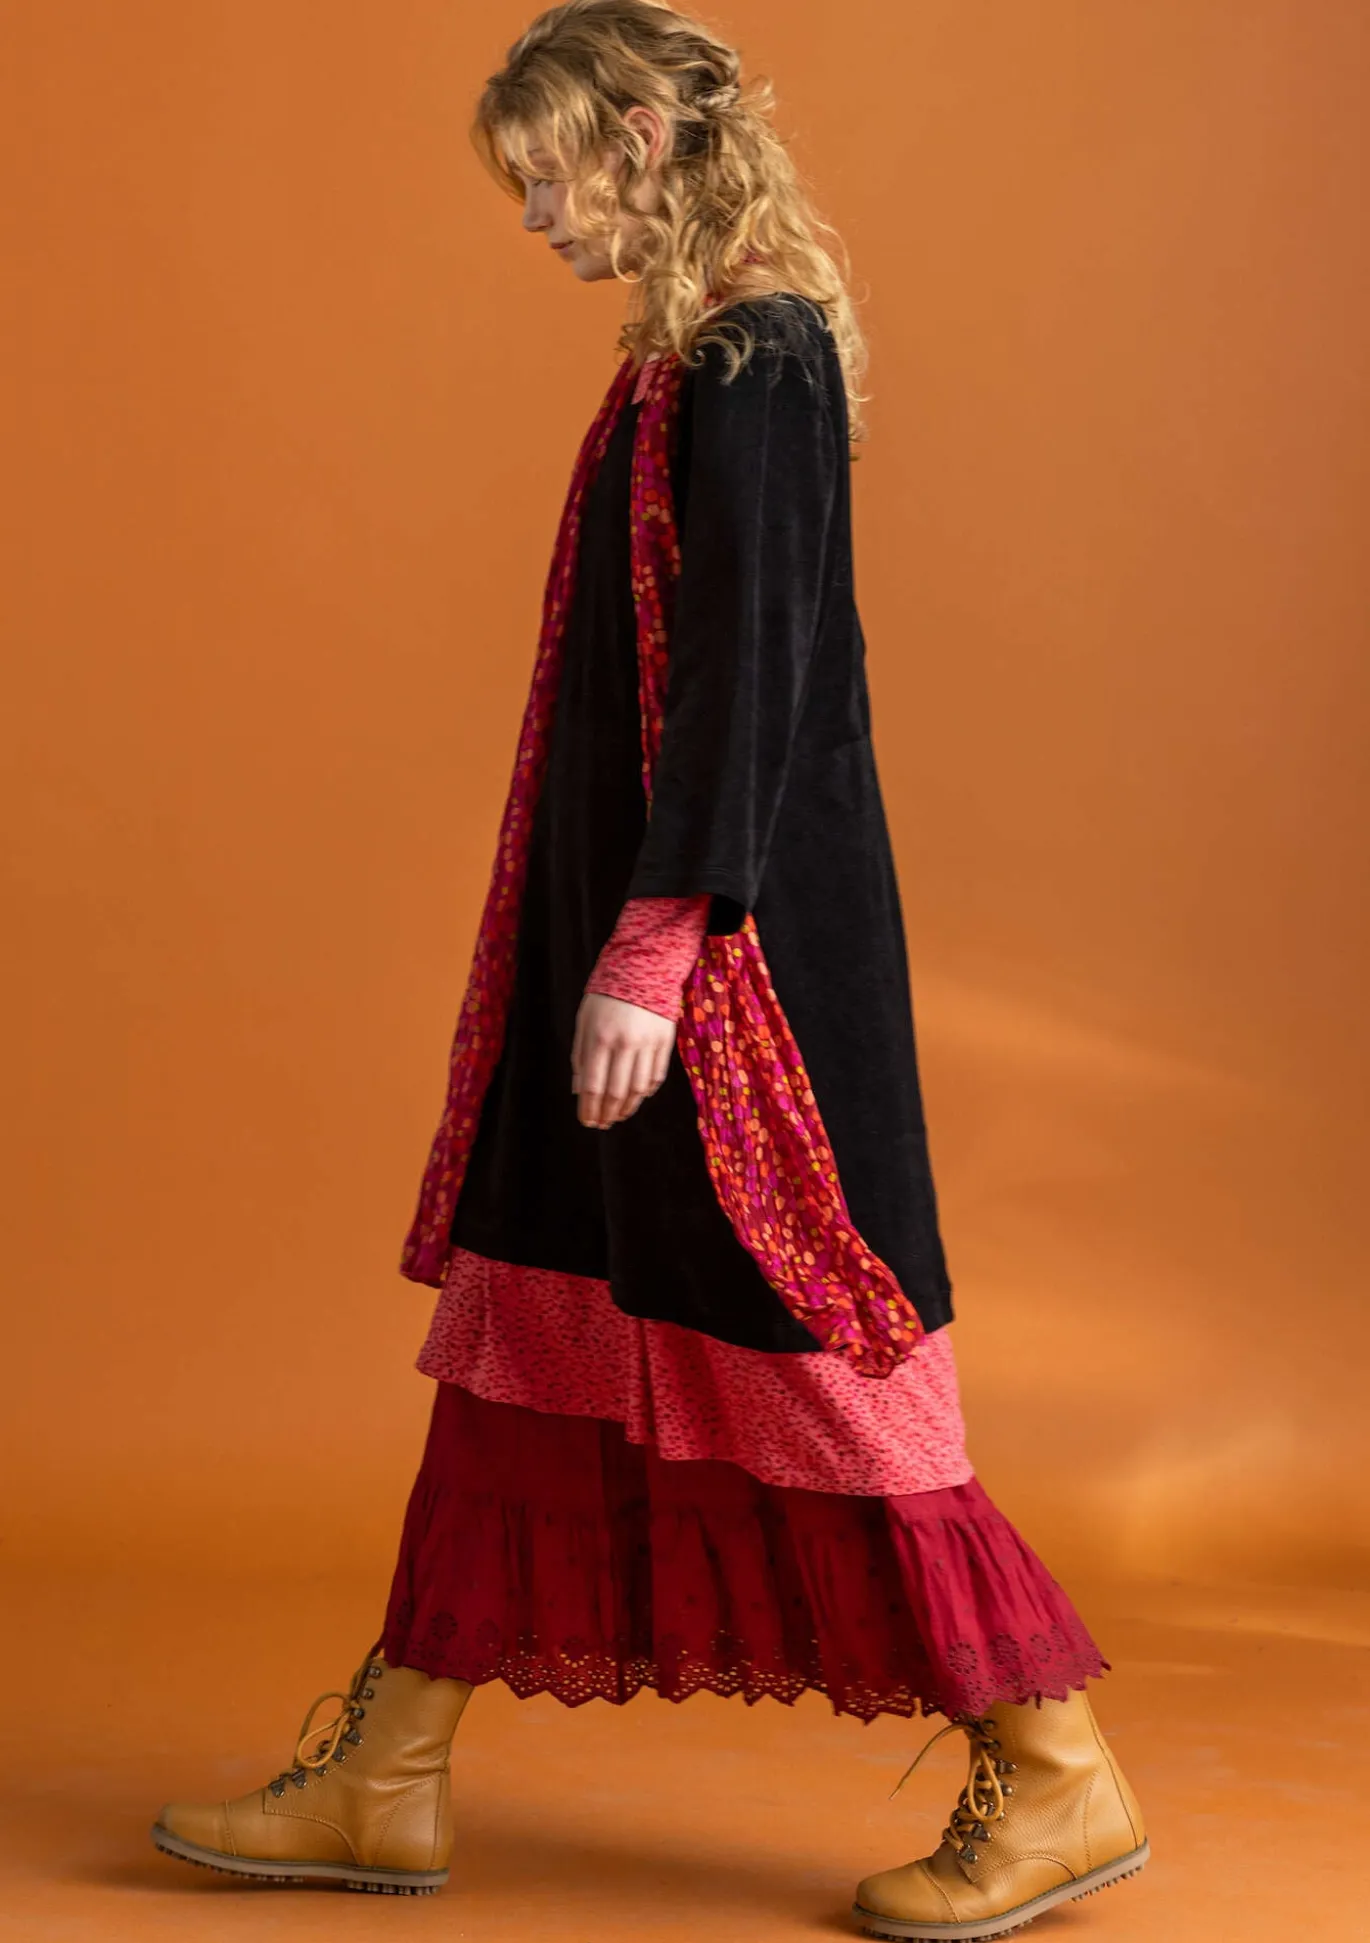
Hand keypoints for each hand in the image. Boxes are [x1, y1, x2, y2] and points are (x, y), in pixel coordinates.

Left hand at [571, 992, 675, 1128]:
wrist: (642, 968)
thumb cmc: (606, 997)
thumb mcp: (585, 1022)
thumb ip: (581, 1056)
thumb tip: (579, 1091)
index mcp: (600, 1038)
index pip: (593, 1086)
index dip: (589, 1109)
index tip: (587, 1122)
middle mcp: (625, 1043)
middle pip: (616, 1092)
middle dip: (607, 1114)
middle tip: (602, 1124)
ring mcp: (647, 1043)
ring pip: (638, 1089)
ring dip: (627, 1107)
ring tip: (618, 1115)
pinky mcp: (665, 1041)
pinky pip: (656, 1076)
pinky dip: (646, 1092)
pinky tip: (636, 1097)